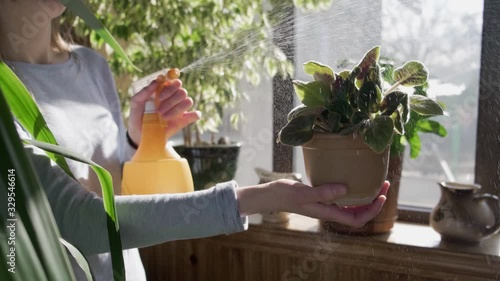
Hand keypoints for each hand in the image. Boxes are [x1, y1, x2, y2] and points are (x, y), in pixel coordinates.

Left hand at [128, 79, 200, 144]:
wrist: (140, 133)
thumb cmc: (138, 115)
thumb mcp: (136, 101)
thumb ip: (145, 90)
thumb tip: (157, 81)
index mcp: (164, 90)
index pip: (174, 81)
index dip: (170, 86)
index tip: (160, 96)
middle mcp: (174, 97)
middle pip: (182, 91)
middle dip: (171, 100)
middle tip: (159, 109)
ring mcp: (180, 108)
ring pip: (188, 101)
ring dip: (177, 109)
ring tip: (164, 117)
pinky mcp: (184, 120)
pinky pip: (195, 115)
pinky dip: (194, 115)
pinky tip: (183, 118)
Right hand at [236, 180, 389, 227]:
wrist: (269, 195)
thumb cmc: (283, 194)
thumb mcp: (302, 191)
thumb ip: (322, 192)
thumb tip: (345, 189)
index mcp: (327, 212)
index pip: (356, 219)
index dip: (372, 211)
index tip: (381, 196)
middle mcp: (329, 210)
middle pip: (358, 213)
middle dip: (374, 202)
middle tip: (383, 184)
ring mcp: (325, 204)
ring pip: (352, 205)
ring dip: (365, 197)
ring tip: (374, 182)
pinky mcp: (320, 197)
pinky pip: (342, 198)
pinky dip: (352, 191)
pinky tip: (352, 180)